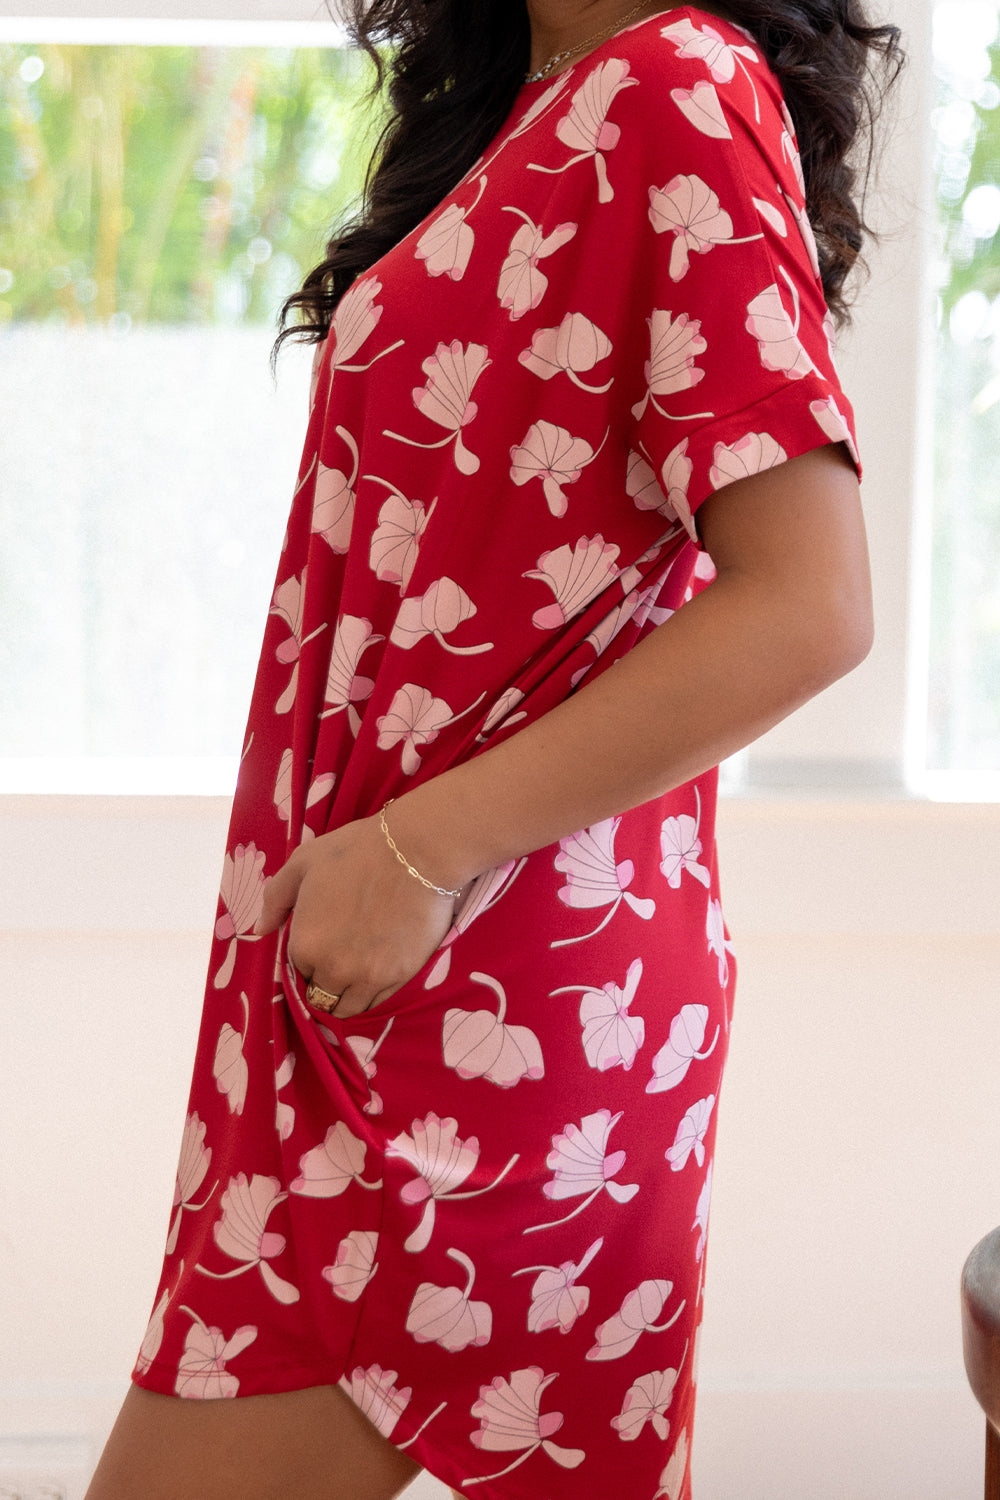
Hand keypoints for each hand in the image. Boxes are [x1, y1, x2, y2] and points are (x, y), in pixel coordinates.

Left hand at [255, 813, 457, 1018]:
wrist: (416, 851)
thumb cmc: (357, 851)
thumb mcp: (303, 862)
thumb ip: (275, 898)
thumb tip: (260, 929)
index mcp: (305, 944)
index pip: (298, 972)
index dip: (309, 959)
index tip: (322, 946)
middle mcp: (333, 969)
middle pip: (321, 997)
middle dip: (325, 982)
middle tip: (340, 960)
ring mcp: (369, 977)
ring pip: (349, 1010)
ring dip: (348, 995)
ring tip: (358, 973)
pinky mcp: (401, 977)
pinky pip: (379, 1003)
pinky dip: (374, 994)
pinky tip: (379, 973)